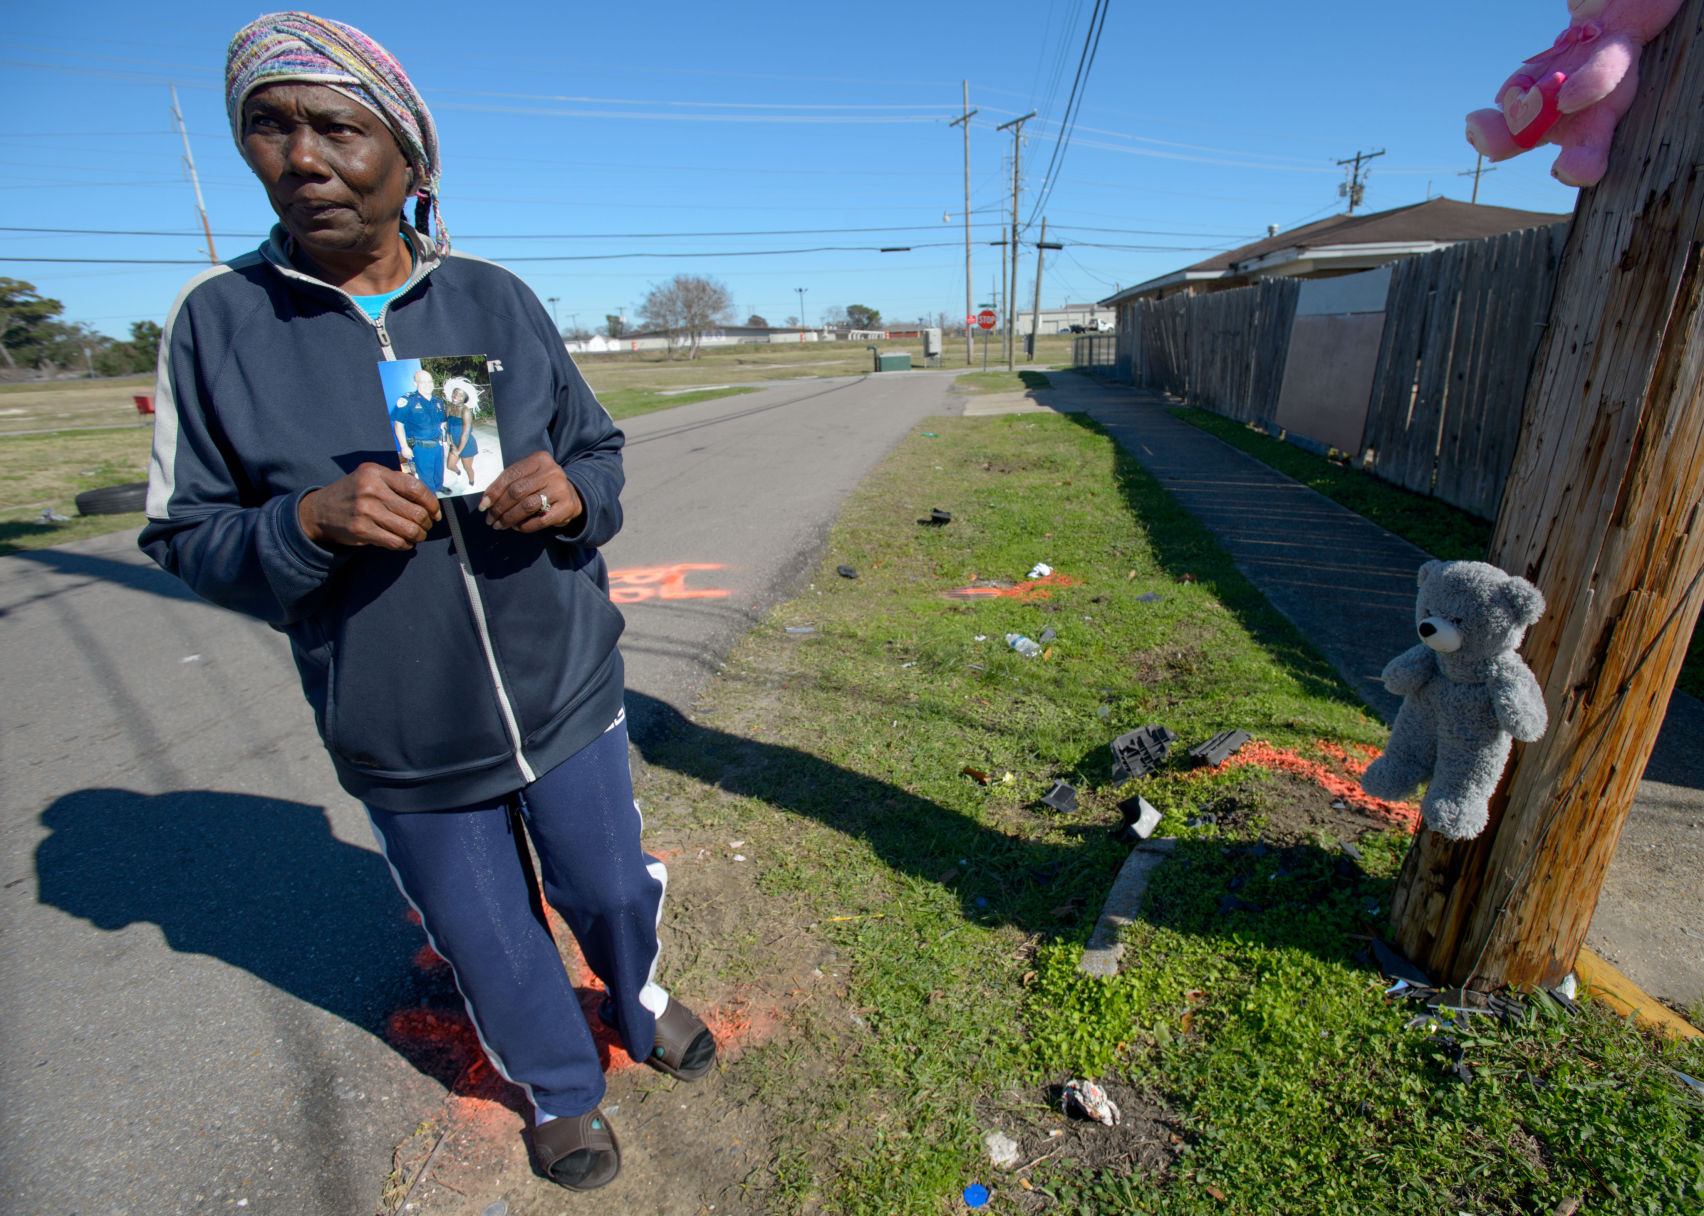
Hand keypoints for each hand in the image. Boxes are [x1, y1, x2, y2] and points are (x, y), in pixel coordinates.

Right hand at [299, 463, 440, 549]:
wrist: (319, 511)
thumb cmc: (353, 493)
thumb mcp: (370, 476)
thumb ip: (396, 480)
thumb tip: (430, 497)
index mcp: (376, 473)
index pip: (415, 487)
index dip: (431, 502)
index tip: (435, 511)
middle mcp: (371, 490)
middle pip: (416, 511)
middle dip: (426, 522)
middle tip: (425, 525)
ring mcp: (366, 511)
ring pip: (409, 529)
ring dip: (419, 535)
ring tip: (417, 534)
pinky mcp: (362, 531)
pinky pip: (396, 542)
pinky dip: (405, 544)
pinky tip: (404, 541)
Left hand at [477, 450, 581, 532]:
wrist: (573, 493)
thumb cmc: (542, 485)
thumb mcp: (528, 476)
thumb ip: (509, 484)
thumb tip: (485, 503)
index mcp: (539, 459)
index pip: (511, 474)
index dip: (494, 491)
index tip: (483, 506)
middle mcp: (552, 471)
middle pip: (517, 491)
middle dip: (499, 507)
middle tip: (490, 519)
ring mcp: (561, 489)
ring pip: (527, 506)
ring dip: (509, 518)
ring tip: (500, 525)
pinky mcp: (567, 506)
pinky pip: (541, 520)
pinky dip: (525, 526)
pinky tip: (517, 527)